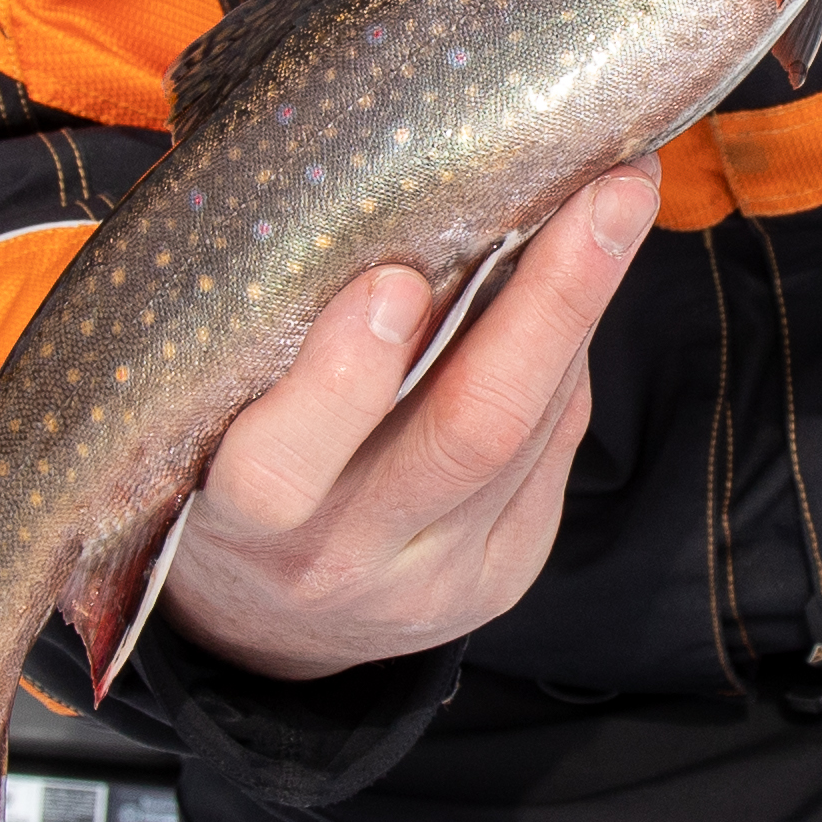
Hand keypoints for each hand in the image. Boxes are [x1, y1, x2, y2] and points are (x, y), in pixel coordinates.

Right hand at [153, 161, 661, 680]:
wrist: (272, 627)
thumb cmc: (221, 477)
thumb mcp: (205, 423)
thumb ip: (273, 343)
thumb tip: (389, 204)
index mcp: (236, 525)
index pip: (279, 470)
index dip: (341, 379)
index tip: (393, 280)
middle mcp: (341, 561)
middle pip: (469, 437)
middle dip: (549, 305)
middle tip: (607, 194)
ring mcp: (437, 580)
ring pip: (533, 431)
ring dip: (580, 307)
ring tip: (616, 197)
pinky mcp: (503, 575)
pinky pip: (555, 446)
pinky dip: (566, 354)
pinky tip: (579, 280)